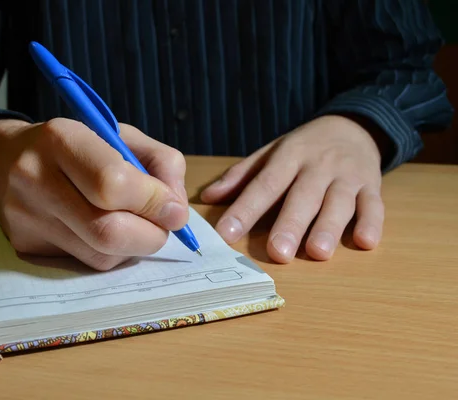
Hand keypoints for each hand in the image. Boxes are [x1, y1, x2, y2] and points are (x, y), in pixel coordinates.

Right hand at [0, 118, 188, 270]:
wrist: (3, 161)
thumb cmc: (74, 146)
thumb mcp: (119, 135)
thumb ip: (160, 162)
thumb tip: (176, 209)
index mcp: (61, 139)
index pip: (113, 183)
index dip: (153, 202)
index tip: (174, 210)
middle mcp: (35, 178)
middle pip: (107, 231)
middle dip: (150, 236)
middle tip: (162, 226)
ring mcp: (26, 218)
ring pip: (100, 256)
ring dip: (133, 247)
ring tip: (132, 224)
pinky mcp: (25, 247)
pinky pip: (85, 264)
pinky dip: (110, 253)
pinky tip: (105, 232)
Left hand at [200, 115, 384, 262]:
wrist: (352, 126)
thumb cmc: (304, 148)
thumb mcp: (271, 153)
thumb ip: (241, 176)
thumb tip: (207, 197)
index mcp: (288, 156)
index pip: (264, 184)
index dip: (245, 209)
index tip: (226, 235)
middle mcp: (318, 165)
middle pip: (303, 196)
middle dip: (290, 224)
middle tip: (277, 252)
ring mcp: (348, 175)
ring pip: (339, 202)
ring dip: (329, 227)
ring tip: (317, 252)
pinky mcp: (372, 185)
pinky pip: (374, 204)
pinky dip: (372, 223)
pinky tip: (364, 242)